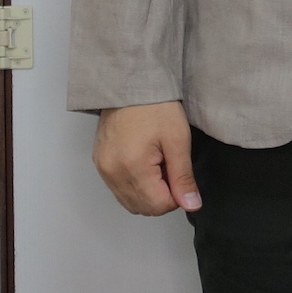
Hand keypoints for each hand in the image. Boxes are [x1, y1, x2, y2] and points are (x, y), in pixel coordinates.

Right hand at [95, 101, 200, 215]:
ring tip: (156, 163)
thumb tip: (191, 204)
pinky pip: (119, 189)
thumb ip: (183, 178)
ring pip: (131, 202)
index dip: (175, 195)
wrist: (130, 84)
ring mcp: (103, 169)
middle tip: (168, 166)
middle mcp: (112, 172)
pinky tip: (143, 163)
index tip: (178, 173)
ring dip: (148, 192)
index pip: (158, 206)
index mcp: (132, 167)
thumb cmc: (154, 106)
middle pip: (143, 208)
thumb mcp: (178, 141)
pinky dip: (135, 185)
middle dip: (162, 195)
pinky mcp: (100, 164)